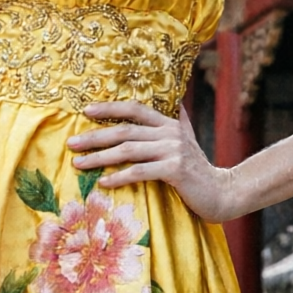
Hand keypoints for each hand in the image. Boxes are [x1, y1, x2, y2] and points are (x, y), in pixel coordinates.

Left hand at [67, 101, 240, 222]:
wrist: (221, 191)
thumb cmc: (196, 169)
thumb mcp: (186, 140)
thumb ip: (175, 121)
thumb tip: (172, 101)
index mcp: (169, 124)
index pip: (136, 109)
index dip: (111, 108)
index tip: (86, 111)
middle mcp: (170, 133)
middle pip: (125, 130)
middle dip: (95, 136)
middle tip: (71, 144)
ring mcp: (174, 150)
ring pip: (128, 150)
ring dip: (100, 157)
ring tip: (78, 164)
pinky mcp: (175, 170)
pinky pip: (140, 172)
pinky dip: (119, 177)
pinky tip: (102, 183)